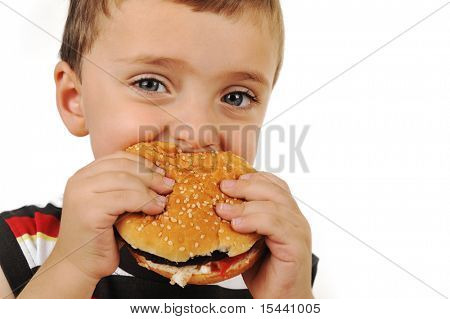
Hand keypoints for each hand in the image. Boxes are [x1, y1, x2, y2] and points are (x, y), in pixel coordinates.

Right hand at [53, 151, 174, 282]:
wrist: (79, 266)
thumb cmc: (101, 237)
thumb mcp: (115, 205)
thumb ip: (127, 189)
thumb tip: (161, 177)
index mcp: (84, 175)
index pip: (118, 157)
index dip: (143, 163)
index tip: (161, 172)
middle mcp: (79, 181)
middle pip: (123, 166)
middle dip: (150, 174)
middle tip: (168, 185)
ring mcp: (81, 194)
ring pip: (125, 180)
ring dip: (150, 189)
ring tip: (164, 200)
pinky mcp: (89, 210)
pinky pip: (125, 198)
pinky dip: (145, 202)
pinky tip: (155, 209)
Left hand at [215, 172, 312, 297]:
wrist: (280, 300)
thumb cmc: (265, 273)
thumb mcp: (248, 241)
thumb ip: (240, 223)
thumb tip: (214, 207)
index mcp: (286, 214)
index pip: (274, 184)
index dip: (252, 177)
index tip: (229, 178)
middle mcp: (295, 219)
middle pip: (273, 189)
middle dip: (245, 185)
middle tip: (223, 187)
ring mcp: (298, 231)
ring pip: (273, 205)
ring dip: (244, 205)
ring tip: (222, 209)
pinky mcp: (296, 245)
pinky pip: (275, 224)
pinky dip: (254, 220)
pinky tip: (237, 224)